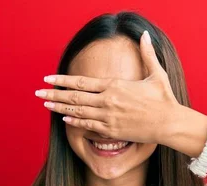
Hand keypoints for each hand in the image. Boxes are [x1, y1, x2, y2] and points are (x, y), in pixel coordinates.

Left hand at [34, 31, 181, 143]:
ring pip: (77, 112)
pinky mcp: (112, 130)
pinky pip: (88, 126)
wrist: (169, 122)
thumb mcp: (156, 73)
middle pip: (74, 97)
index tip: (48, 77)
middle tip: (37, 92)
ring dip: (59, 107)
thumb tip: (145, 34)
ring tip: (45, 104)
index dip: (62, 80)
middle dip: (53, 93)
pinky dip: (75, 121)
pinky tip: (64, 118)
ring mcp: (108, 117)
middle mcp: (107, 100)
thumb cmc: (163, 98)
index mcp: (114, 85)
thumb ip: (147, 53)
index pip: (81, 81)